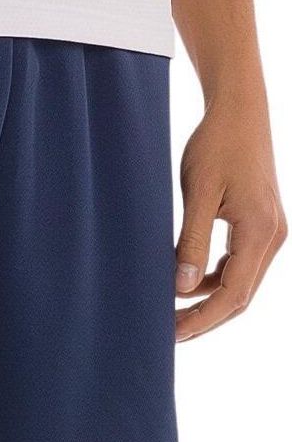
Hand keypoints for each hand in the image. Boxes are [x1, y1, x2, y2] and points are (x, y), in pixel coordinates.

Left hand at [174, 81, 286, 340]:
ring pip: (242, 282)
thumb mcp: (199, 190)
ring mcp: (271, 231)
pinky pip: (242, 263)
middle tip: (169, 331)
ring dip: (212, 300)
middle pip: (241, 296)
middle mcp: (273, 236)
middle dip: (206, 317)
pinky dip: (218, 277)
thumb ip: (191, 240)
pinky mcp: (263, 223)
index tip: (172, 333)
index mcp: (260, 232)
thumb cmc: (216, 143)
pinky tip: (192, 280)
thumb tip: (182, 288)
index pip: (233, 295)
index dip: (202, 319)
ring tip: (176, 312)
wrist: (239, 109)